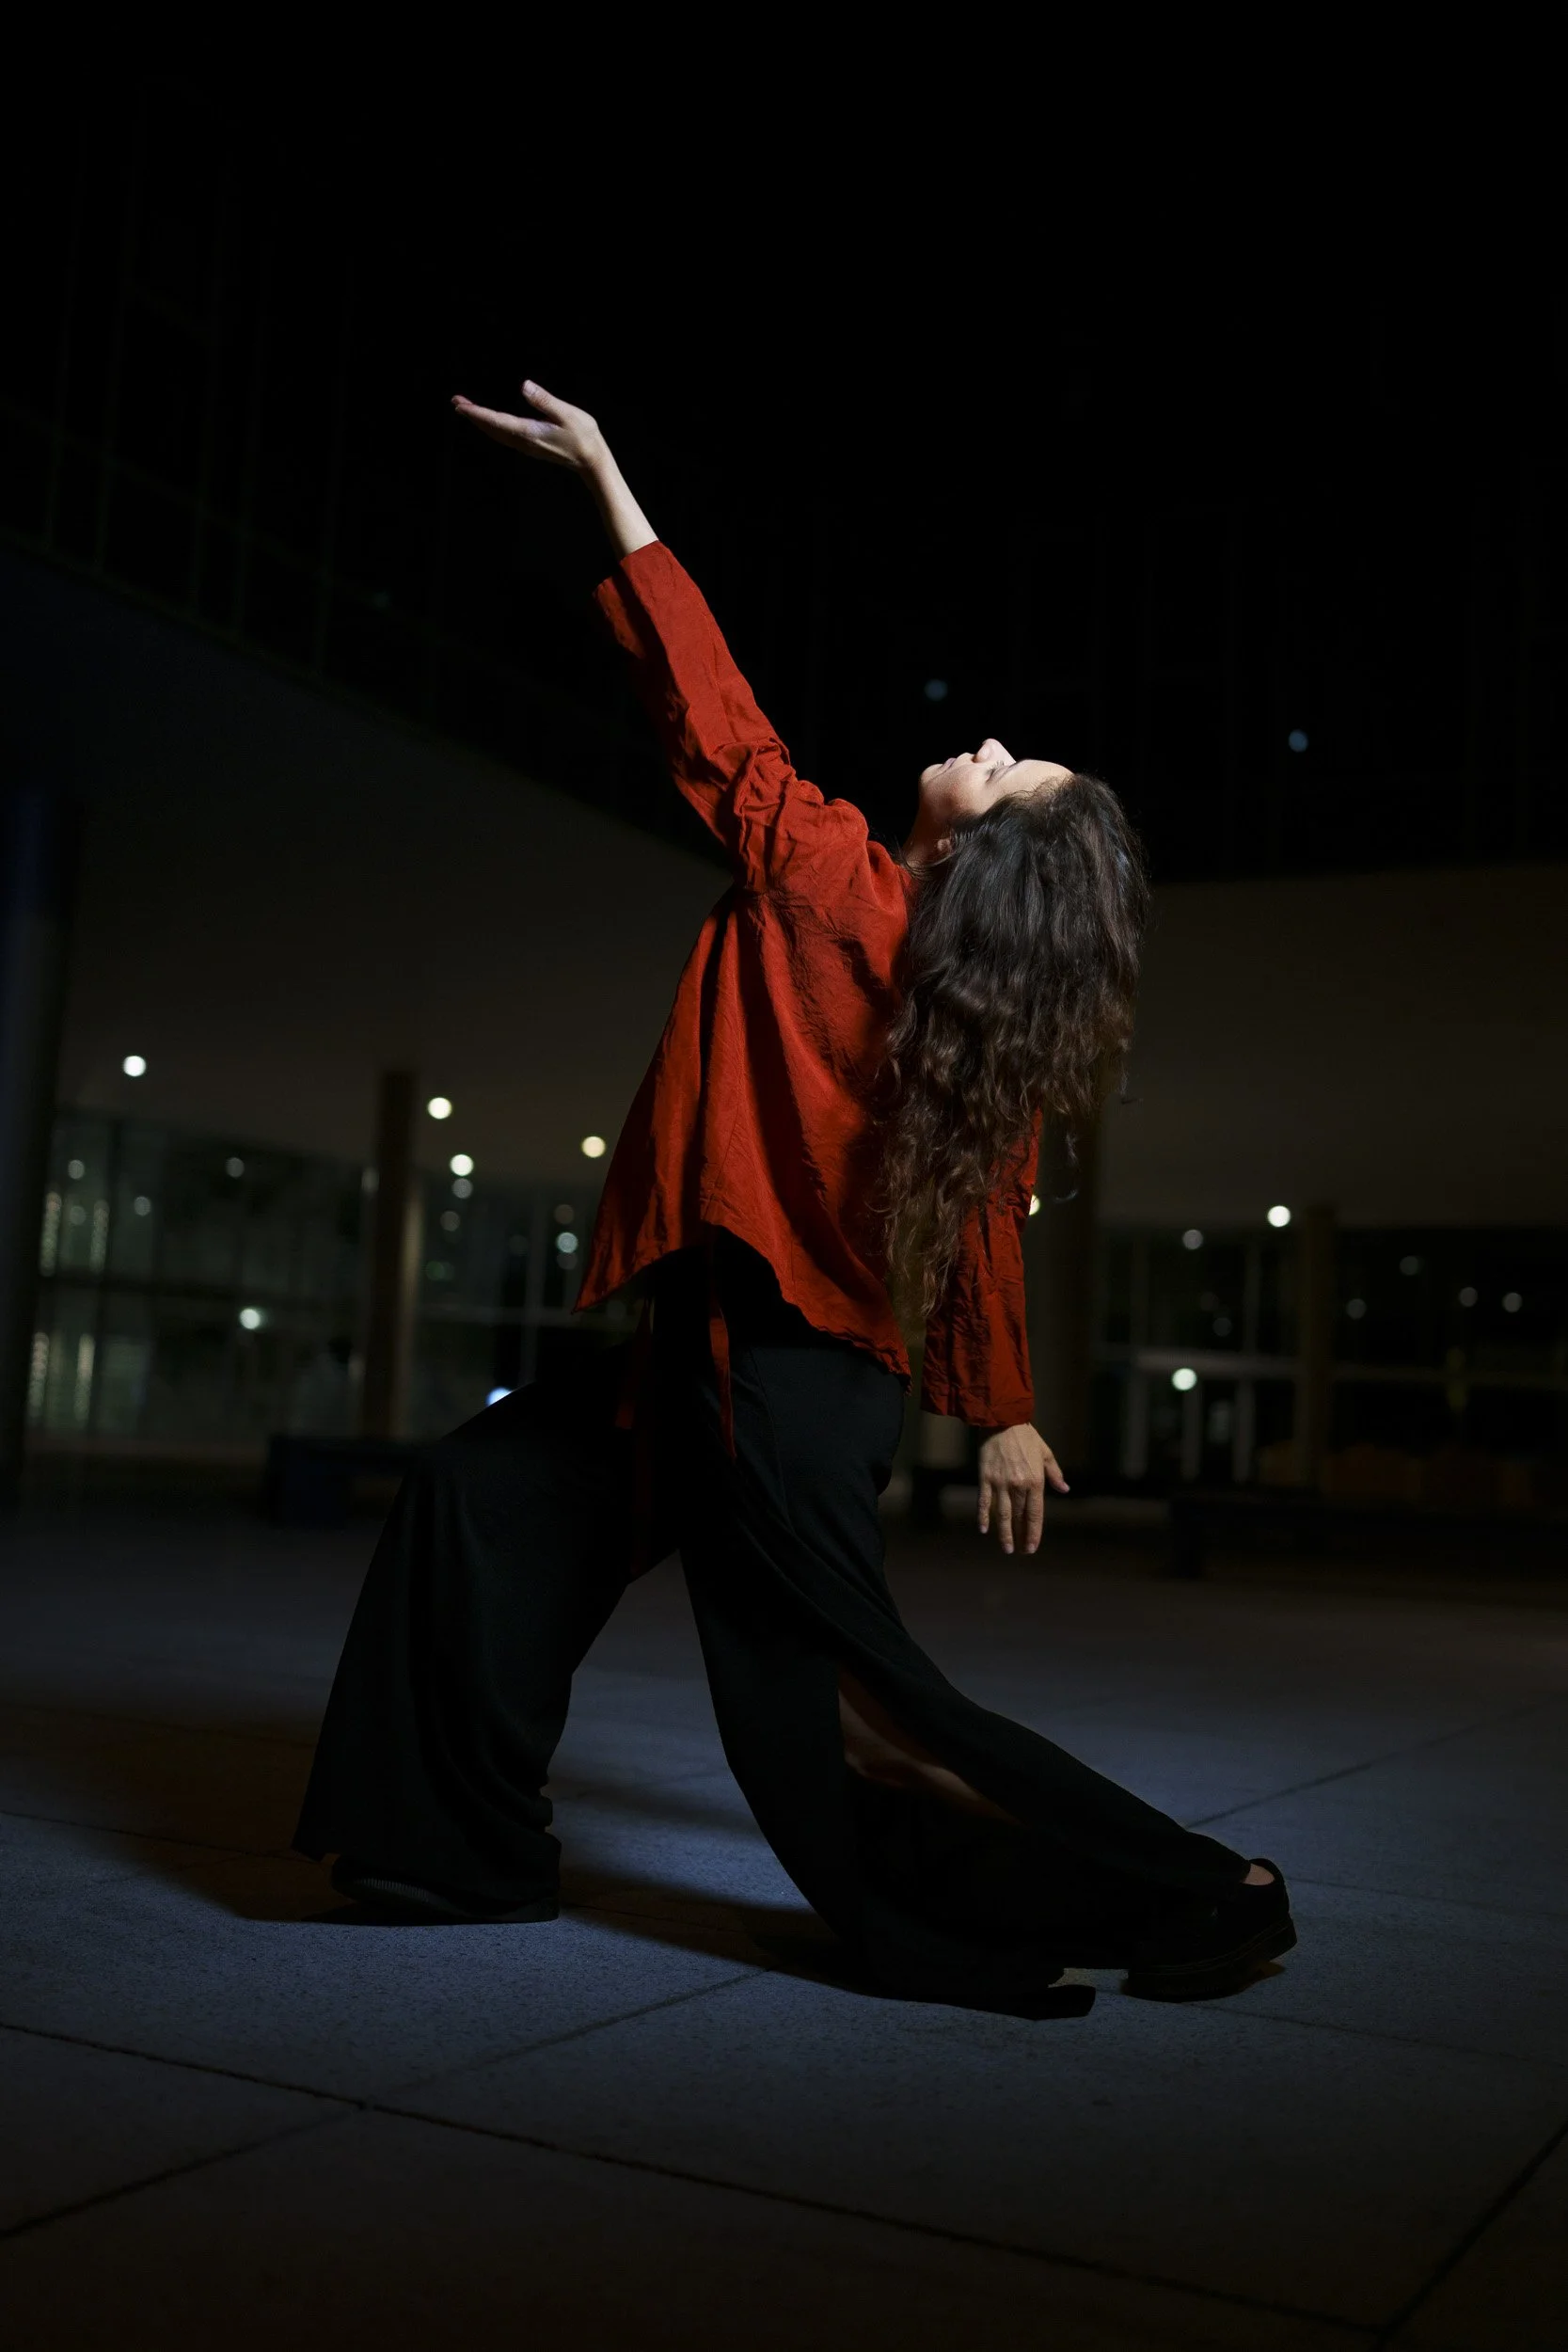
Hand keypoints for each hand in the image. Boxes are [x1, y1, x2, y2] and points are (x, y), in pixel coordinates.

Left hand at [452, 381, 605, 473]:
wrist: (592, 461)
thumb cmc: (583, 436)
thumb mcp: (567, 414)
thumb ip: (544, 401)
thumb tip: (524, 386)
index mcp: (528, 432)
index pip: (496, 421)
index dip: (477, 413)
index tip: (460, 406)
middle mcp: (523, 441)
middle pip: (492, 428)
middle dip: (474, 416)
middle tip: (456, 403)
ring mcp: (526, 446)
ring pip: (497, 434)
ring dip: (481, 422)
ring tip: (468, 411)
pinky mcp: (531, 446)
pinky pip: (505, 436)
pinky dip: (493, 427)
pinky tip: (490, 423)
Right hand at [976, 1423, 1068, 1554]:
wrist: (1002, 1419)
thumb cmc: (1026, 1436)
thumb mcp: (1045, 1453)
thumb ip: (1055, 1474)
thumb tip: (1064, 1489)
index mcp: (1035, 1481)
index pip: (1035, 1514)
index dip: (1034, 1533)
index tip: (1032, 1547)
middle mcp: (1018, 1485)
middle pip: (1019, 1517)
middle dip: (1020, 1536)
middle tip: (1019, 1551)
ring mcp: (1000, 1483)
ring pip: (1002, 1514)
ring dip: (1004, 1533)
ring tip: (1006, 1548)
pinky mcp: (985, 1478)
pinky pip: (984, 1502)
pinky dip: (983, 1517)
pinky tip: (984, 1530)